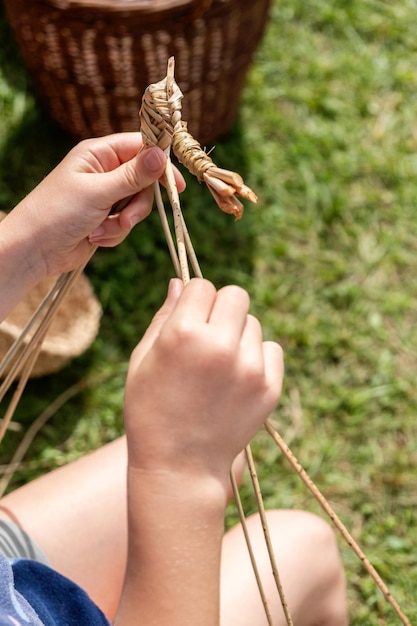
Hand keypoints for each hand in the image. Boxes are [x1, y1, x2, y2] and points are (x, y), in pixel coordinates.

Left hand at [9, 132, 184, 276]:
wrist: (35, 250)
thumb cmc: (57, 213)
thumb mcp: (98, 192)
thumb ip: (132, 175)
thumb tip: (162, 155)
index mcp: (99, 154)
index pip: (140, 147)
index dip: (160, 163)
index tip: (177, 185)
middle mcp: (104, 171)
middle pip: (144, 180)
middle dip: (137, 204)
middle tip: (127, 219)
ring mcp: (105, 195)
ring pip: (137, 205)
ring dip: (123, 223)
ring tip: (101, 231)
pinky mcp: (105, 218)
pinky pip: (126, 223)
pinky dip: (114, 234)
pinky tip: (95, 238)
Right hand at [124, 278, 282, 489]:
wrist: (179, 467)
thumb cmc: (150, 410)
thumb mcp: (142, 360)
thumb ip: (163, 316)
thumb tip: (178, 281)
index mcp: (183, 334)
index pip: (202, 285)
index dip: (193, 301)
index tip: (189, 319)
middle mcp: (220, 345)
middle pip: (235, 295)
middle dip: (220, 309)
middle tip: (208, 336)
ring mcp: (250, 367)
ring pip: (252, 324)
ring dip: (237, 335)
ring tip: (219, 367)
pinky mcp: (269, 387)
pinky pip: (271, 350)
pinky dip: (257, 358)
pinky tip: (236, 380)